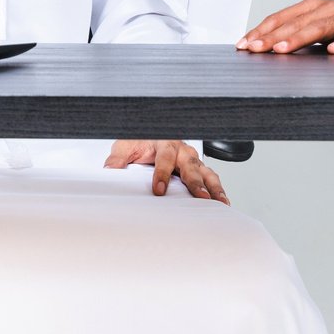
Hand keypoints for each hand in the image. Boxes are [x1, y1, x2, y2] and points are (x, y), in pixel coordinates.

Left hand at [103, 139, 229, 202]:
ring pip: (206, 172)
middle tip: (200, 197)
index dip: (162, 174)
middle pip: (191, 166)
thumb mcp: (126, 145)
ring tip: (220, 203)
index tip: (159, 189)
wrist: (151, 131)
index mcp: (164, 143)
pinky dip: (218, 190)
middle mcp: (182, 150)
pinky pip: (212, 177)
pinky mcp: (198, 167)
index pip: (164, 159)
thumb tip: (109, 170)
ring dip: (213, 187)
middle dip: (195, 182)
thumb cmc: (141, 140)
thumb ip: (118, 158)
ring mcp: (192, 159)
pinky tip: (223, 202)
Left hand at [238, 0, 333, 54]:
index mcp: (311, 8)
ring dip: (299, 38)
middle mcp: (325, 8)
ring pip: (319, 28)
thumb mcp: (321, 26)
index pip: (280, 18)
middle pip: (294, 23)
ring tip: (281, 49)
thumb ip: (299, 33)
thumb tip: (268, 48)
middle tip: (254, 49)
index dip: (260, 31)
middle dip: (272, 36)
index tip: (243, 45)